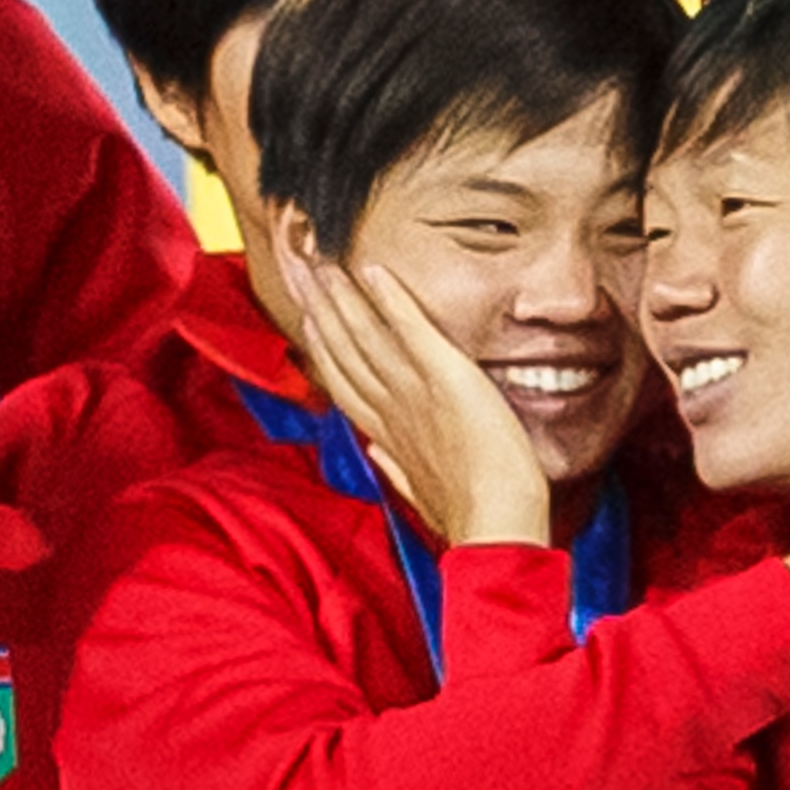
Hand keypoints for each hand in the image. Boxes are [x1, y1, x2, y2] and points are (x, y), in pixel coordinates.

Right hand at [288, 253, 556, 550]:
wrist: (497, 530)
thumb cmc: (473, 518)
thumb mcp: (425, 493)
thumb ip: (398, 468)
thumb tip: (378, 454)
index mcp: (387, 434)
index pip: (343, 381)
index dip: (320, 346)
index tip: (305, 316)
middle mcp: (390, 408)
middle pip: (340, 349)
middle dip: (315, 306)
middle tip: (293, 267)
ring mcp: (413, 392)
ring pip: (362, 334)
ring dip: (339, 294)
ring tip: (319, 260)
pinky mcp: (445, 378)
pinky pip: (410, 329)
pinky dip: (390, 298)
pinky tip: (371, 270)